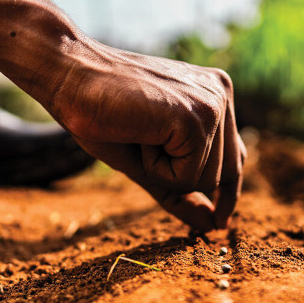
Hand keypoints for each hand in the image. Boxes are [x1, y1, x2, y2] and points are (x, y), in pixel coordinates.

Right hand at [45, 38, 245, 230]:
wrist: (69, 76)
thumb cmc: (102, 115)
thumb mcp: (147, 162)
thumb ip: (181, 192)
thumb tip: (211, 226)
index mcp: (215, 95)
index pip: (234, 158)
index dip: (227, 194)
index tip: (219, 222)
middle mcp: (221, 95)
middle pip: (221, 177)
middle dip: (176, 177)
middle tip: (140, 139)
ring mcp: (212, 105)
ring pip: (205, 181)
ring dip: (162, 172)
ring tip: (138, 132)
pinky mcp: (196, 118)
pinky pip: (186, 177)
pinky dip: (155, 169)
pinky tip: (139, 134)